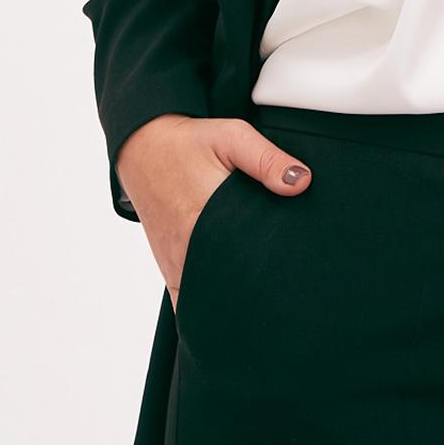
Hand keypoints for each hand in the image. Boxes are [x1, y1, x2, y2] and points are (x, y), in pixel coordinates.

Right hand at [115, 115, 312, 311]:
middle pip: (231, 285)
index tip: (293, 272)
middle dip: (257, 289)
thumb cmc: (188, 143)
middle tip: (284, 286)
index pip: (247, 260)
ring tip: (261, 296)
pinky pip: (189, 301)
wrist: (143, 148)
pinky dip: (208, 307)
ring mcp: (176, 264)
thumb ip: (266, 159)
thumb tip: (301, 182)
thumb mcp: (232, 137)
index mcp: (204, 219)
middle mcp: (187, 249)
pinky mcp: (170, 269)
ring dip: (234, 300)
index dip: (271, 268)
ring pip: (209, 299)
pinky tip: (230, 306)